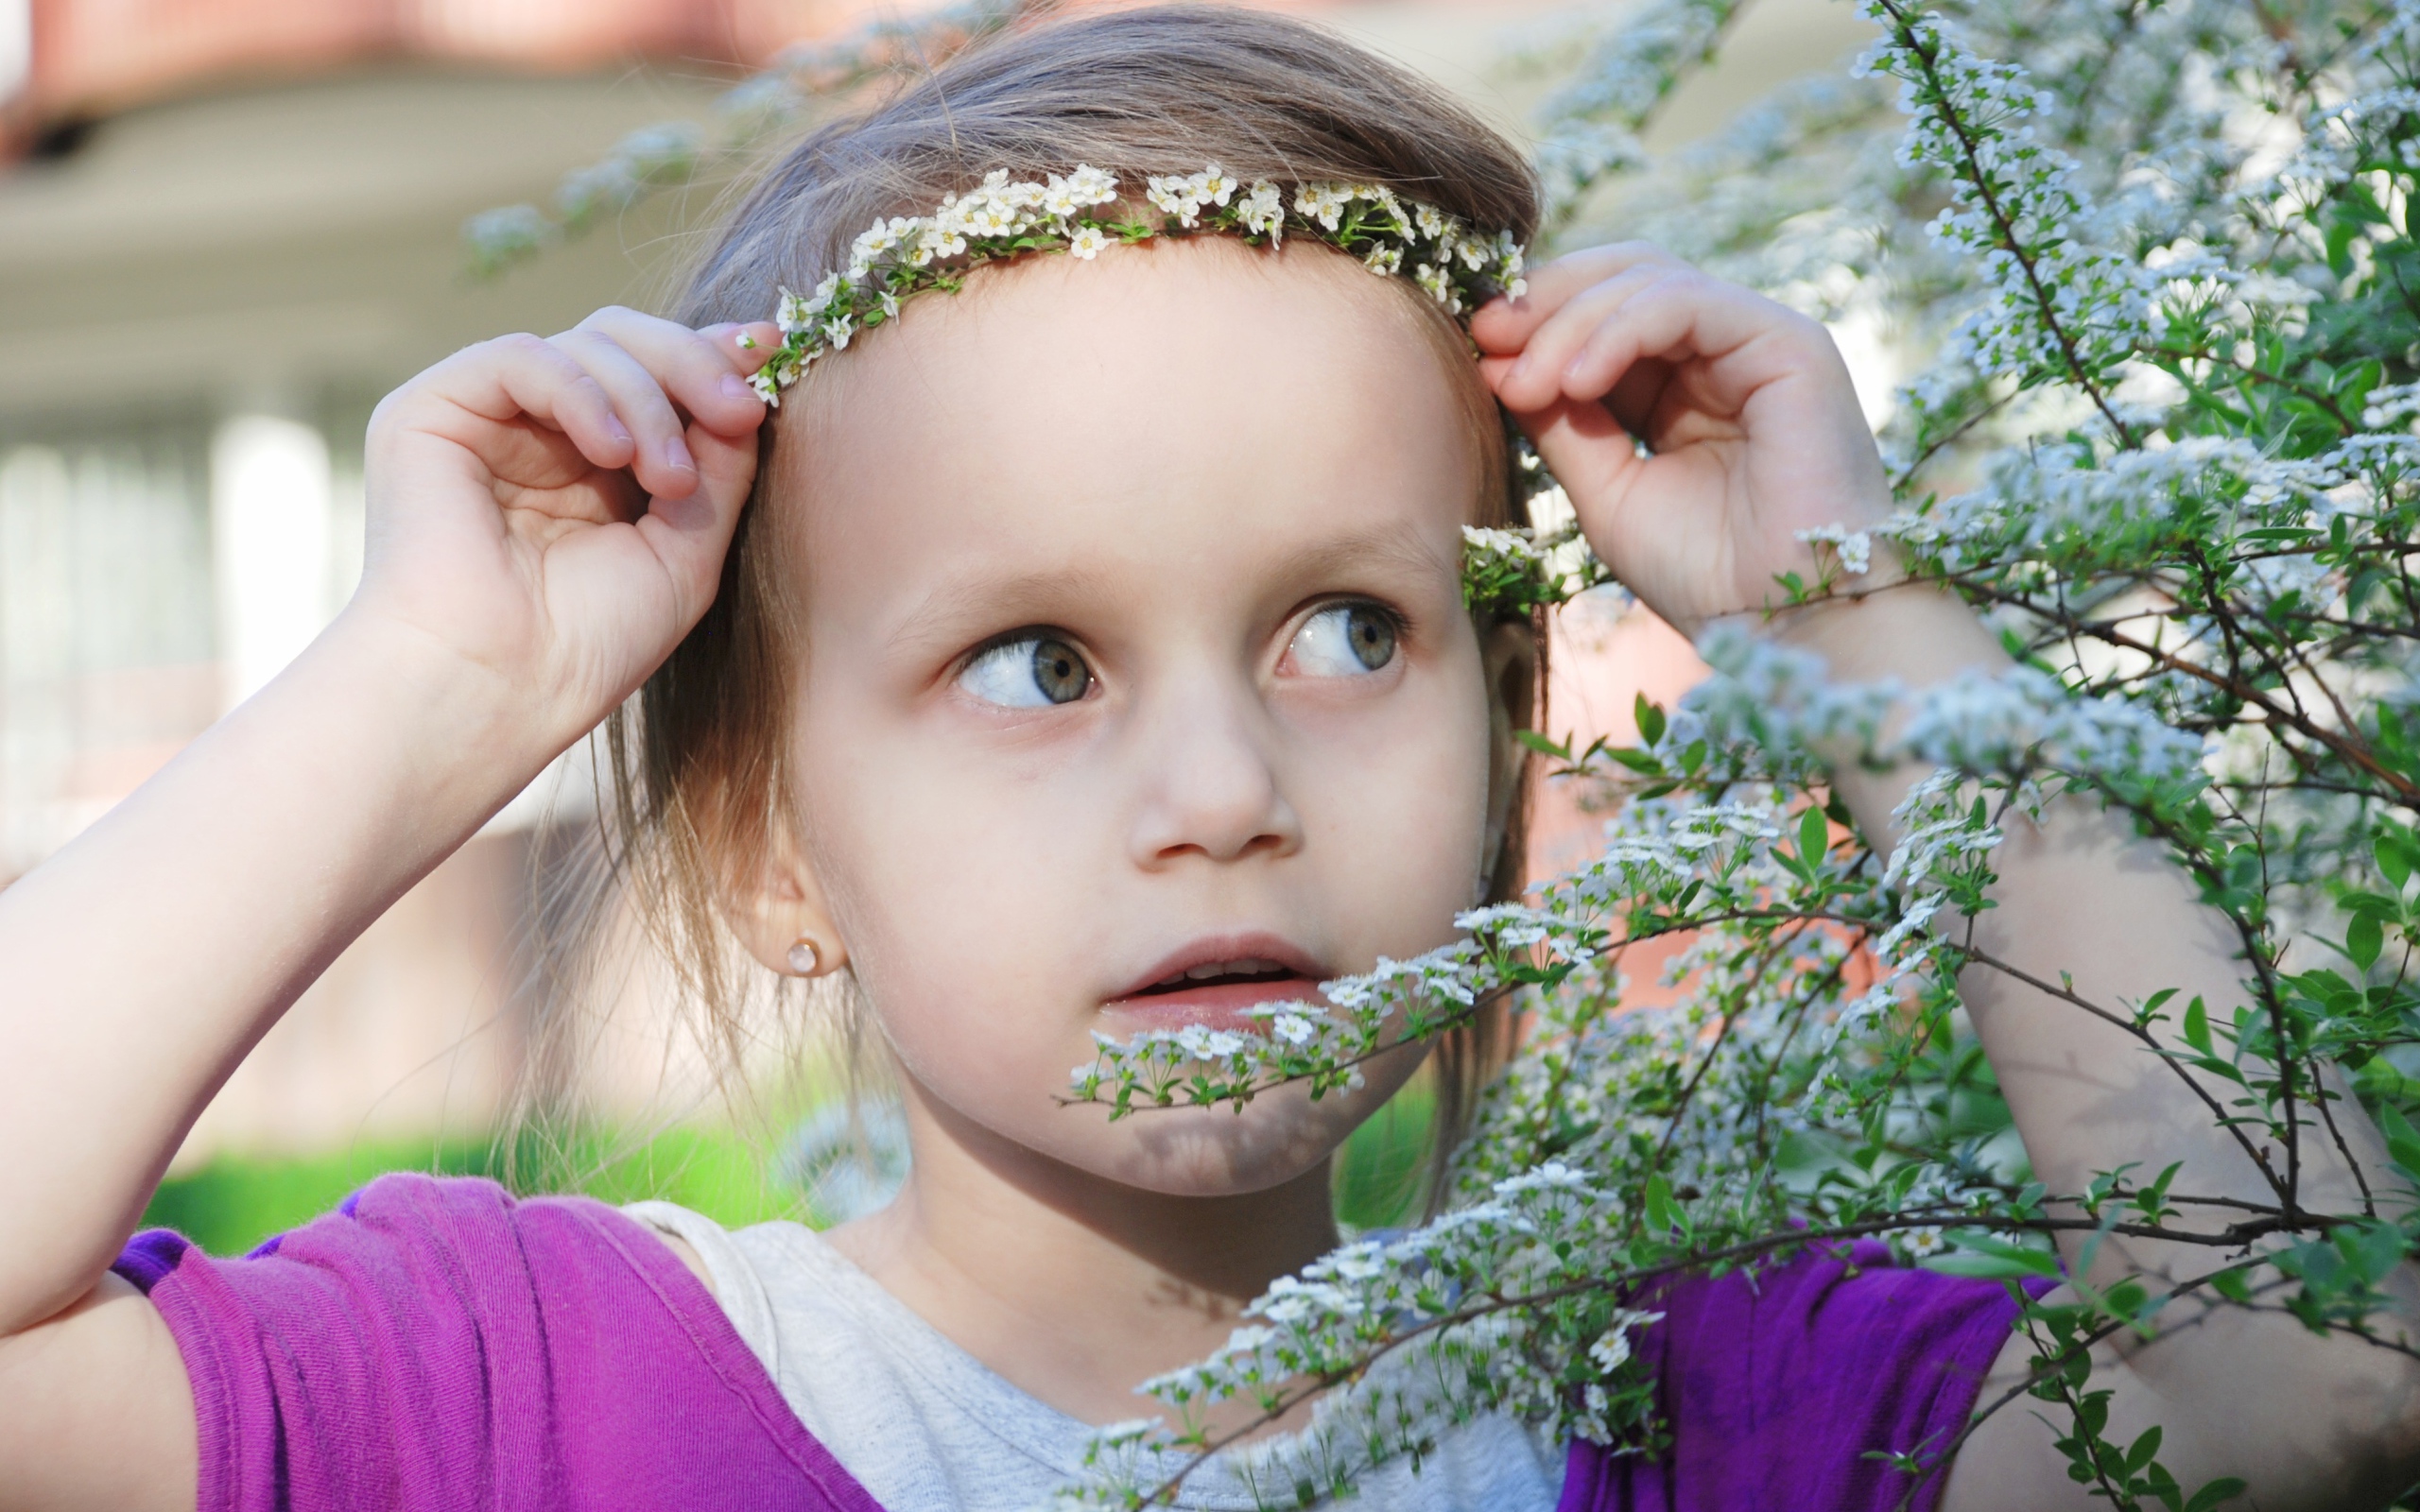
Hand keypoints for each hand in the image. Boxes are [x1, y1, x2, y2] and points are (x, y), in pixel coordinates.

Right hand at [350, 307, 779, 760]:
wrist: (496, 691)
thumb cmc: (587, 646)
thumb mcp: (687, 551)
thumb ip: (720, 468)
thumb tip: (748, 384)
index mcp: (592, 463)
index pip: (654, 375)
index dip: (711, 357)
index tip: (771, 352)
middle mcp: (538, 432)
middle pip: (623, 342)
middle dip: (692, 366)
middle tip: (741, 409)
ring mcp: (485, 418)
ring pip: (584, 345)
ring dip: (648, 401)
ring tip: (671, 479)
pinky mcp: (430, 412)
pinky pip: (520, 358)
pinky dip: (582, 393)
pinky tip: (614, 453)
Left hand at [1472, 245, 1892, 635]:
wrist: (1787, 625)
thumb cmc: (1707, 575)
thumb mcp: (1606, 493)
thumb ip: (1560, 425)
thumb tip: (1495, 361)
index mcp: (1683, 382)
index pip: (1604, 310)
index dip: (1538, 318)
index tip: (1476, 349)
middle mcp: (1724, 351)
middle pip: (1624, 274)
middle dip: (1546, 301)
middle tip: (1485, 339)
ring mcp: (1759, 341)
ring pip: (1649, 280)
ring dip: (1571, 324)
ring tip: (1526, 383)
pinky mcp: (1790, 344)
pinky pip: (1688, 303)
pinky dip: (1620, 329)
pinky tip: (1576, 381)